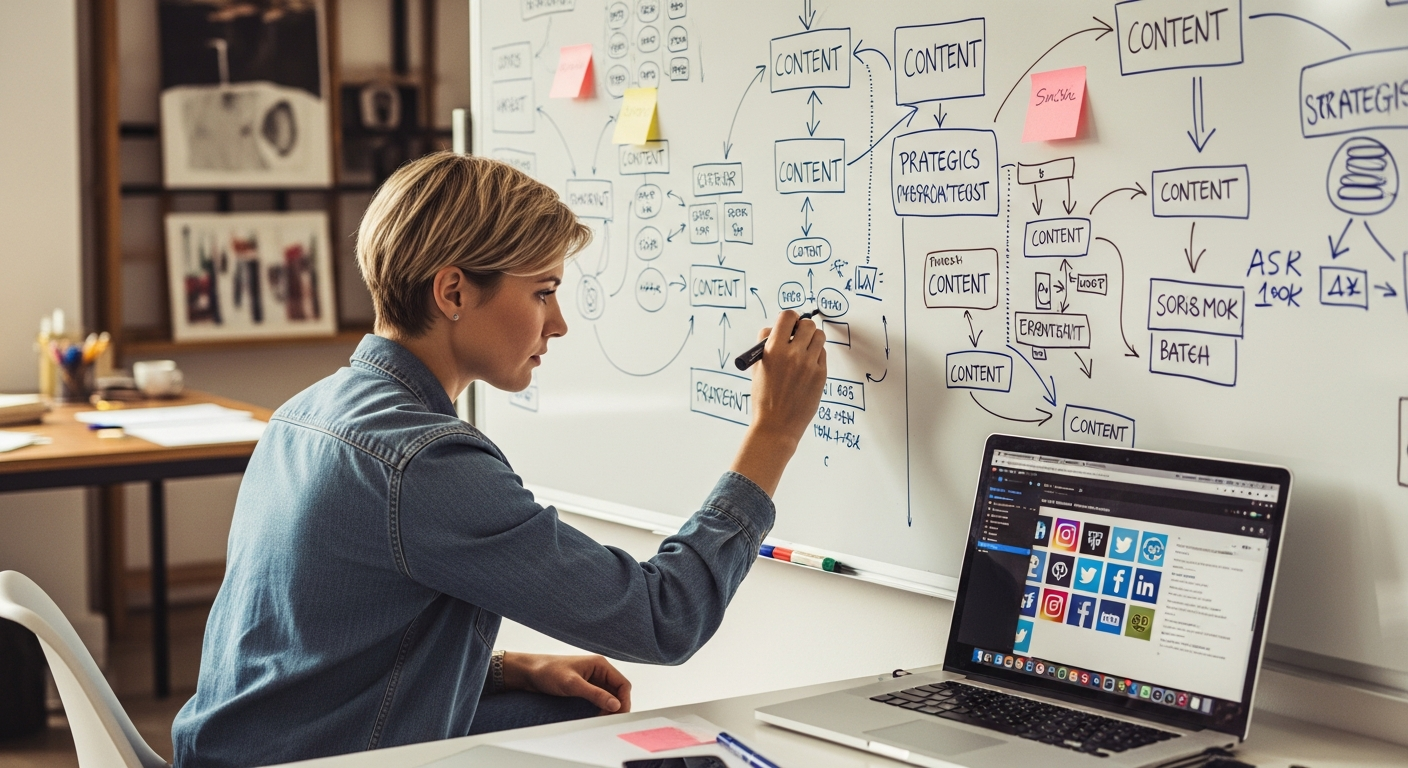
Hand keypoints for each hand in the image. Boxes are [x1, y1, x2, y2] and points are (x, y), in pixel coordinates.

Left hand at [500, 652, 631, 713]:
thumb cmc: (548, 671)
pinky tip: (595, 716)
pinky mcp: (584, 687)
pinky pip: (598, 699)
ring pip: (609, 696)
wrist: (529, 672)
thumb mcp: (572, 684)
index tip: (618, 715)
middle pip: (618, 691)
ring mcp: (591, 680)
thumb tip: (615, 704)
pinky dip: (600, 708)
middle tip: (609, 720)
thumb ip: (595, 694)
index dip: (624, 700)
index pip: (622, 684)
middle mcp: (598, 671)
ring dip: (608, 708)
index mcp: (600, 664)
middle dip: (617, 706)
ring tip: (601, 720)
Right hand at [729, 310, 826, 495]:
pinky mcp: (821, 375)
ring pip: (819, 337)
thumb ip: (765, 344)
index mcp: (774, 349)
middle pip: (807, 324)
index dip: (789, 318)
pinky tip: (808, 366)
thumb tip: (773, 327)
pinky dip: (816, 356)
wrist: (776, 426)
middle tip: (798, 337)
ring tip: (804, 350)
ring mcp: (809, 365)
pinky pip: (823, 355)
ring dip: (812, 339)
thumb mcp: (757, 367)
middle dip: (802, 328)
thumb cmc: (764, 397)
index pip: (788, 316)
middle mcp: (793, 354)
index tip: (789, 325)